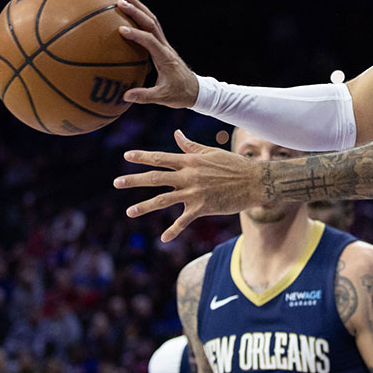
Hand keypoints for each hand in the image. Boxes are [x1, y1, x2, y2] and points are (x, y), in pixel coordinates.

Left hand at [114, 130, 261, 241]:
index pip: (161, 157)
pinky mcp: (202, 208)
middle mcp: (189, 176)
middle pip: (155, 178)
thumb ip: (191, 146)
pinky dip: (173, 230)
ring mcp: (194, 192)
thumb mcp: (211, 152)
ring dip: (145, 206)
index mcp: (190, 160)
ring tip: (129, 212)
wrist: (255, 182)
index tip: (126, 156)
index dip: (142, 157)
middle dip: (134, 180)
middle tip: (117, 182)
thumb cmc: (234, 165)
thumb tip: (177, 134)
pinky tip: (163, 238)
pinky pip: (184, 220)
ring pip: (164, 200)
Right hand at [116, 0, 198, 108]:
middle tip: (120, 0)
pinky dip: (140, 15)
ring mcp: (164, 44)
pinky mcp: (161, 45)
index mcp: (165, 58)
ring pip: (152, 20)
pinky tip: (128, 10)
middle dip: (136, 10)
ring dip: (139, 7)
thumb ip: (145, 96)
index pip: (150, 41)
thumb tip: (125, 95)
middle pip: (152, 23)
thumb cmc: (179, 94)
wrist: (195, 90)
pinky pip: (151, 26)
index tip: (121, 30)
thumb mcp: (163, 98)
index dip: (137, 35)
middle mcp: (165, 47)